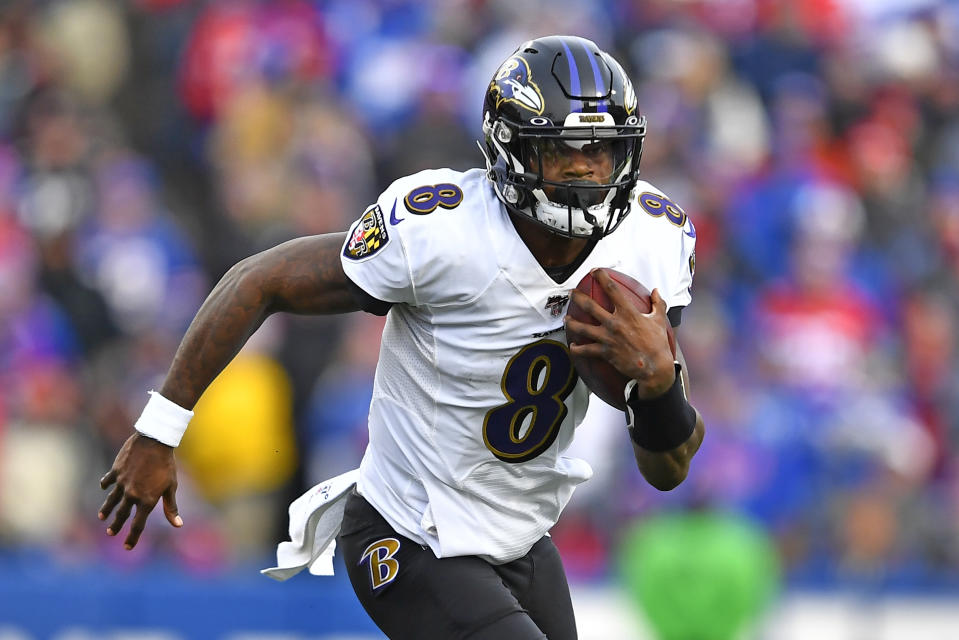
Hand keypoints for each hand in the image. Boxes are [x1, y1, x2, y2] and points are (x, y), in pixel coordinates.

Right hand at [98, 432, 181, 548]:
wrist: (154, 442)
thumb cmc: (166, 465)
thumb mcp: (171, 486)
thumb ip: (171, 507)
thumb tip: (178, 525)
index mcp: (147, 501)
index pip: (138, 525)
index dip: (132, 538)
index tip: (127, 547)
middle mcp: (132, 494)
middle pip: (122, 515)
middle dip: (116, 525)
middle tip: (111, 533)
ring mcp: (122, 483)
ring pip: (112, 500)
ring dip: (107, 509)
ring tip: (102, 517)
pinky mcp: (115, 471)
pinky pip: (108, 481)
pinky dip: (106, 485)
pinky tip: (104, 487)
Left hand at [565, 269, 674, 397]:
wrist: (654, 368)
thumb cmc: (657, 344)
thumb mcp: (659, 320)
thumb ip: (657, 303)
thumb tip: (655, 291)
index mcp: (628, 313)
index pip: (612, 290)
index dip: (602, 278)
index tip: (595, 271)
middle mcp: (615, 323)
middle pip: (590, 306)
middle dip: (578, 297)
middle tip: (571, 293)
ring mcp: (608, 338)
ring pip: (583, 328)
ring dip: (572, 323)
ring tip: (565, 319)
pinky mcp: (605, 352)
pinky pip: (586, 350)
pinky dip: (577, 349)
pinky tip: (572, 346)